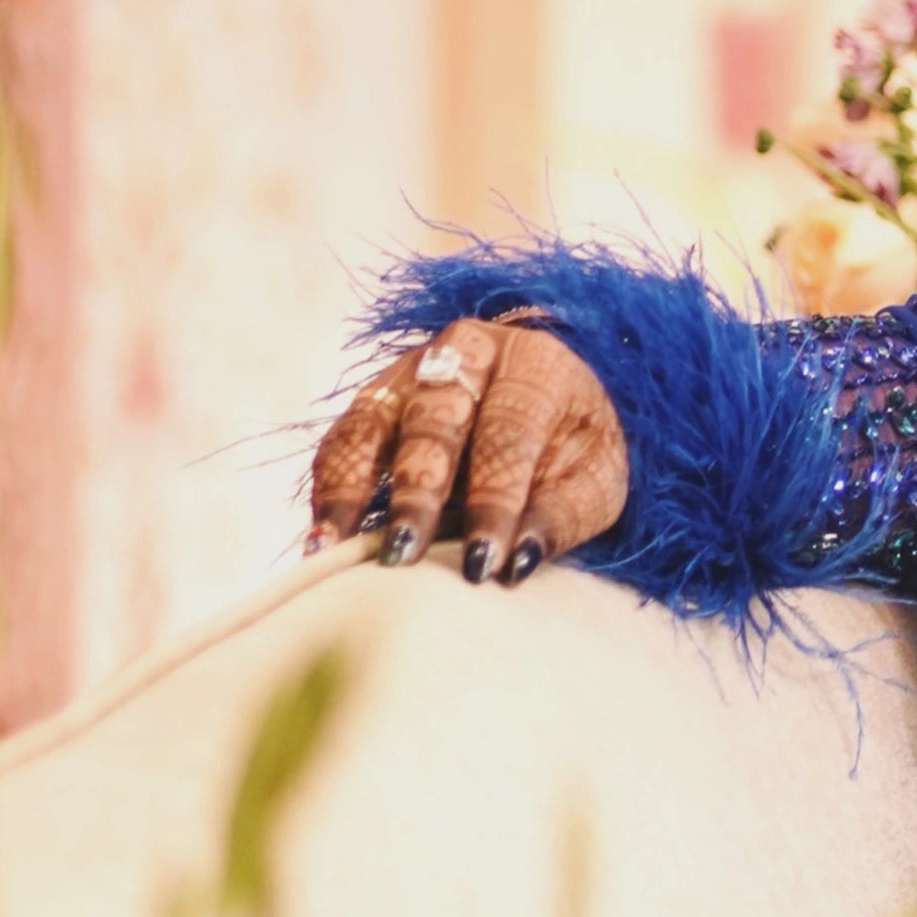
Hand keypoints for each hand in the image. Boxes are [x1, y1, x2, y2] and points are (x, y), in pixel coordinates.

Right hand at [304, 320, 628, 580]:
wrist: (552, 397)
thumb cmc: (574, 449)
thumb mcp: (594, 480)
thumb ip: (561, 516)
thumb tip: (518, 561)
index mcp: (534, 365)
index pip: (508, 435)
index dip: (493, 502)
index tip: (483, 563)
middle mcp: (466, 354)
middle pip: (432, 424)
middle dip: (417, 494)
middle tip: (403, 554)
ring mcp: (410, 370)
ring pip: (370, 426)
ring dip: (350, 490)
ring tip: (334, 548)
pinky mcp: (375, 397)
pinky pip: (343, 441)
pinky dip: (330, 489)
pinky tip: (322, 538)